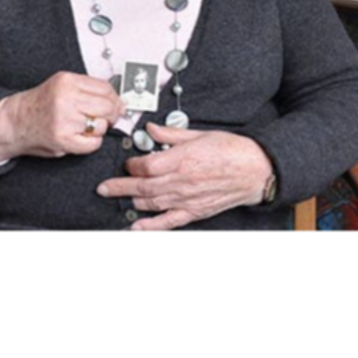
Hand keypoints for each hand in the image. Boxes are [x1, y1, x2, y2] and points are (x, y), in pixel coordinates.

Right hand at [0, 72, 123, 160]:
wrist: (13, 122)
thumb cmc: (37, 105)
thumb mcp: (61, 86)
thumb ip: (86, 89)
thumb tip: (116, 100)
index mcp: (67, 81)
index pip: (106, 88)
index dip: (115, 99)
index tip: (117, 105)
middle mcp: (66, 98)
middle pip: (107, 107)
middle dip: (111, 115)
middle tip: (104, 119)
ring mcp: (64, 119)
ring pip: (101, 126)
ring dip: (98, 130)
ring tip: (84, 127)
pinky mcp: (63, 139)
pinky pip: (93, 144)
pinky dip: (91, 143)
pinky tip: (81, 138)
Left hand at [97, 124, 273, 232]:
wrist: (255, 170)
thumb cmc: (231, 150)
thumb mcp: (200, 134)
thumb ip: (172, 134)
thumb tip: (151, 129)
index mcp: (183, 159)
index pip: (147, 166)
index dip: (132, 166)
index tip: (128, 163)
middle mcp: (182, 181)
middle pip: (143, 186)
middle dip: (120, 187)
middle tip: (103, 188)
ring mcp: (187, 199)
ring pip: (151, 203)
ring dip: (131, 202)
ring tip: (116, 199)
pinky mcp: (194, 211)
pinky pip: (168, 222)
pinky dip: (150, 227)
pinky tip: (135, 228)